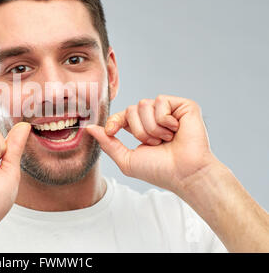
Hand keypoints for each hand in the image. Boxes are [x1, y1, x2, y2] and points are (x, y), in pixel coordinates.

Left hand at [86, 94, 217, 193]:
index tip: (111, 131)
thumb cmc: (159, 170)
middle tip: (154, 144)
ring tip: (166, 139)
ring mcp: (169, 111)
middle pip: (131, 109)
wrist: (184, 173)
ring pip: (144, 104)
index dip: (114, 121)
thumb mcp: (126, 159)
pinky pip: (161, 101)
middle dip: (138, 130)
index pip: (122, 116)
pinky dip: (164, 119)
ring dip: (151, 127)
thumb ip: (108, 143)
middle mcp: (155, 118)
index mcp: (142, 129)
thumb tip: (89, 128)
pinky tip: (176, 130)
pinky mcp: (183, 106)